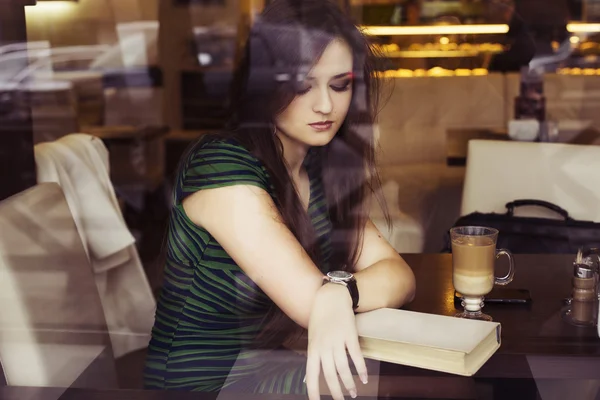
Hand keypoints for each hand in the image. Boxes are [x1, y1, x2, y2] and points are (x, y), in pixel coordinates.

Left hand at [306, 283, 367, 399]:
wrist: (331, 298)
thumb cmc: (320, 319)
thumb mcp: (313, 338)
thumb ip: (314, 355)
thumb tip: (311, 376)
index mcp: (313, 348)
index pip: (311, 375)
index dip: (314, 391)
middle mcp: (324, 346)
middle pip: (330, 375)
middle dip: (335, 392)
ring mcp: (337, 341)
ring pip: (343, 368)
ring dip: (349, 383)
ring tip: (353, 393)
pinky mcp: (350, 335)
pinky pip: (356, 357)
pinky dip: (362, 369)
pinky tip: (365, 378)